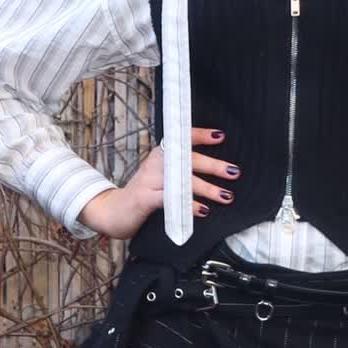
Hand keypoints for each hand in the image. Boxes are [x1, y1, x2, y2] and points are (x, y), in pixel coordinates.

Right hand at [76, 127, 239, 237]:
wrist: (113, 211)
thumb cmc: (144, 194)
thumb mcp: (160, 177)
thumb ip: (180, 171)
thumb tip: (212, 169)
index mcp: (160, 155)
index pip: (181, 139)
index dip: (200, 136)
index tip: (220, 136)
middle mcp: (155, 163)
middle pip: (186, 160)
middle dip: (213, 166)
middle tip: (234, 171)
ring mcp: (149, 180)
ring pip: (182, 181)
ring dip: (207, 188)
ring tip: (226, 196)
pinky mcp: (145, 198)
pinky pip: (170, 199)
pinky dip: (188, 205)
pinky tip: (203, 210)